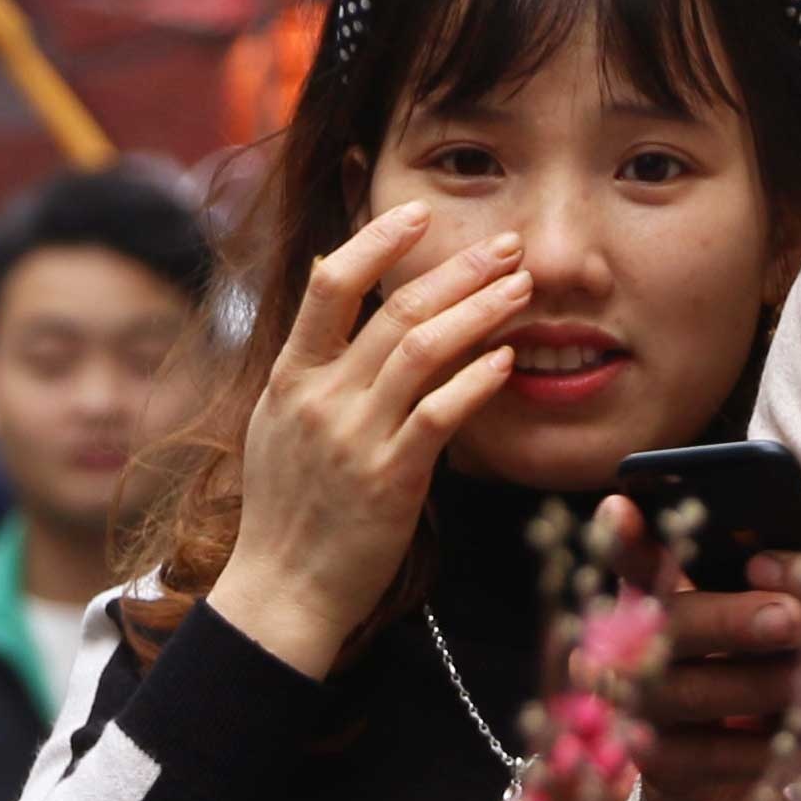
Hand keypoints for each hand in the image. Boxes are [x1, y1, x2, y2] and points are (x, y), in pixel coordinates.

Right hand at [203, 204, 535, 675]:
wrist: (282, 588)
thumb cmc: (288, 506)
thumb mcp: (278, 420)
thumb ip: (309, 358)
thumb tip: (325, 279)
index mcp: (290, 376)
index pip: (329, 285)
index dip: (376, 241)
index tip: (418, 212)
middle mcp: (320, 398)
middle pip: (395, 310)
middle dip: (458, 270)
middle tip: (507, 245)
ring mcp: (354, 437)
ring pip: (423, 352)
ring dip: (480, 313)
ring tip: (521, 289)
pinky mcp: (391, 479)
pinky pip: (441, 415)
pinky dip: (476, 381)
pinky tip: (506, 359)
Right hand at [595, 498, 800, 800]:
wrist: (722, 769)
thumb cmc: (750, 664)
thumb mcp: (754, 615)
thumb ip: (763, 581)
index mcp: (646, 596)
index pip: (625, 558)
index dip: (619, 538)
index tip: (622, 508)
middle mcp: (622, 649)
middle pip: (665, 628)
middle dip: (729, 620)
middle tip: (793, 616)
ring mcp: (634, 709)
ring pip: (690, 694)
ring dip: (766, 685)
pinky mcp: (658, 766)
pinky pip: (715, 759)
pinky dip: (779, 752)